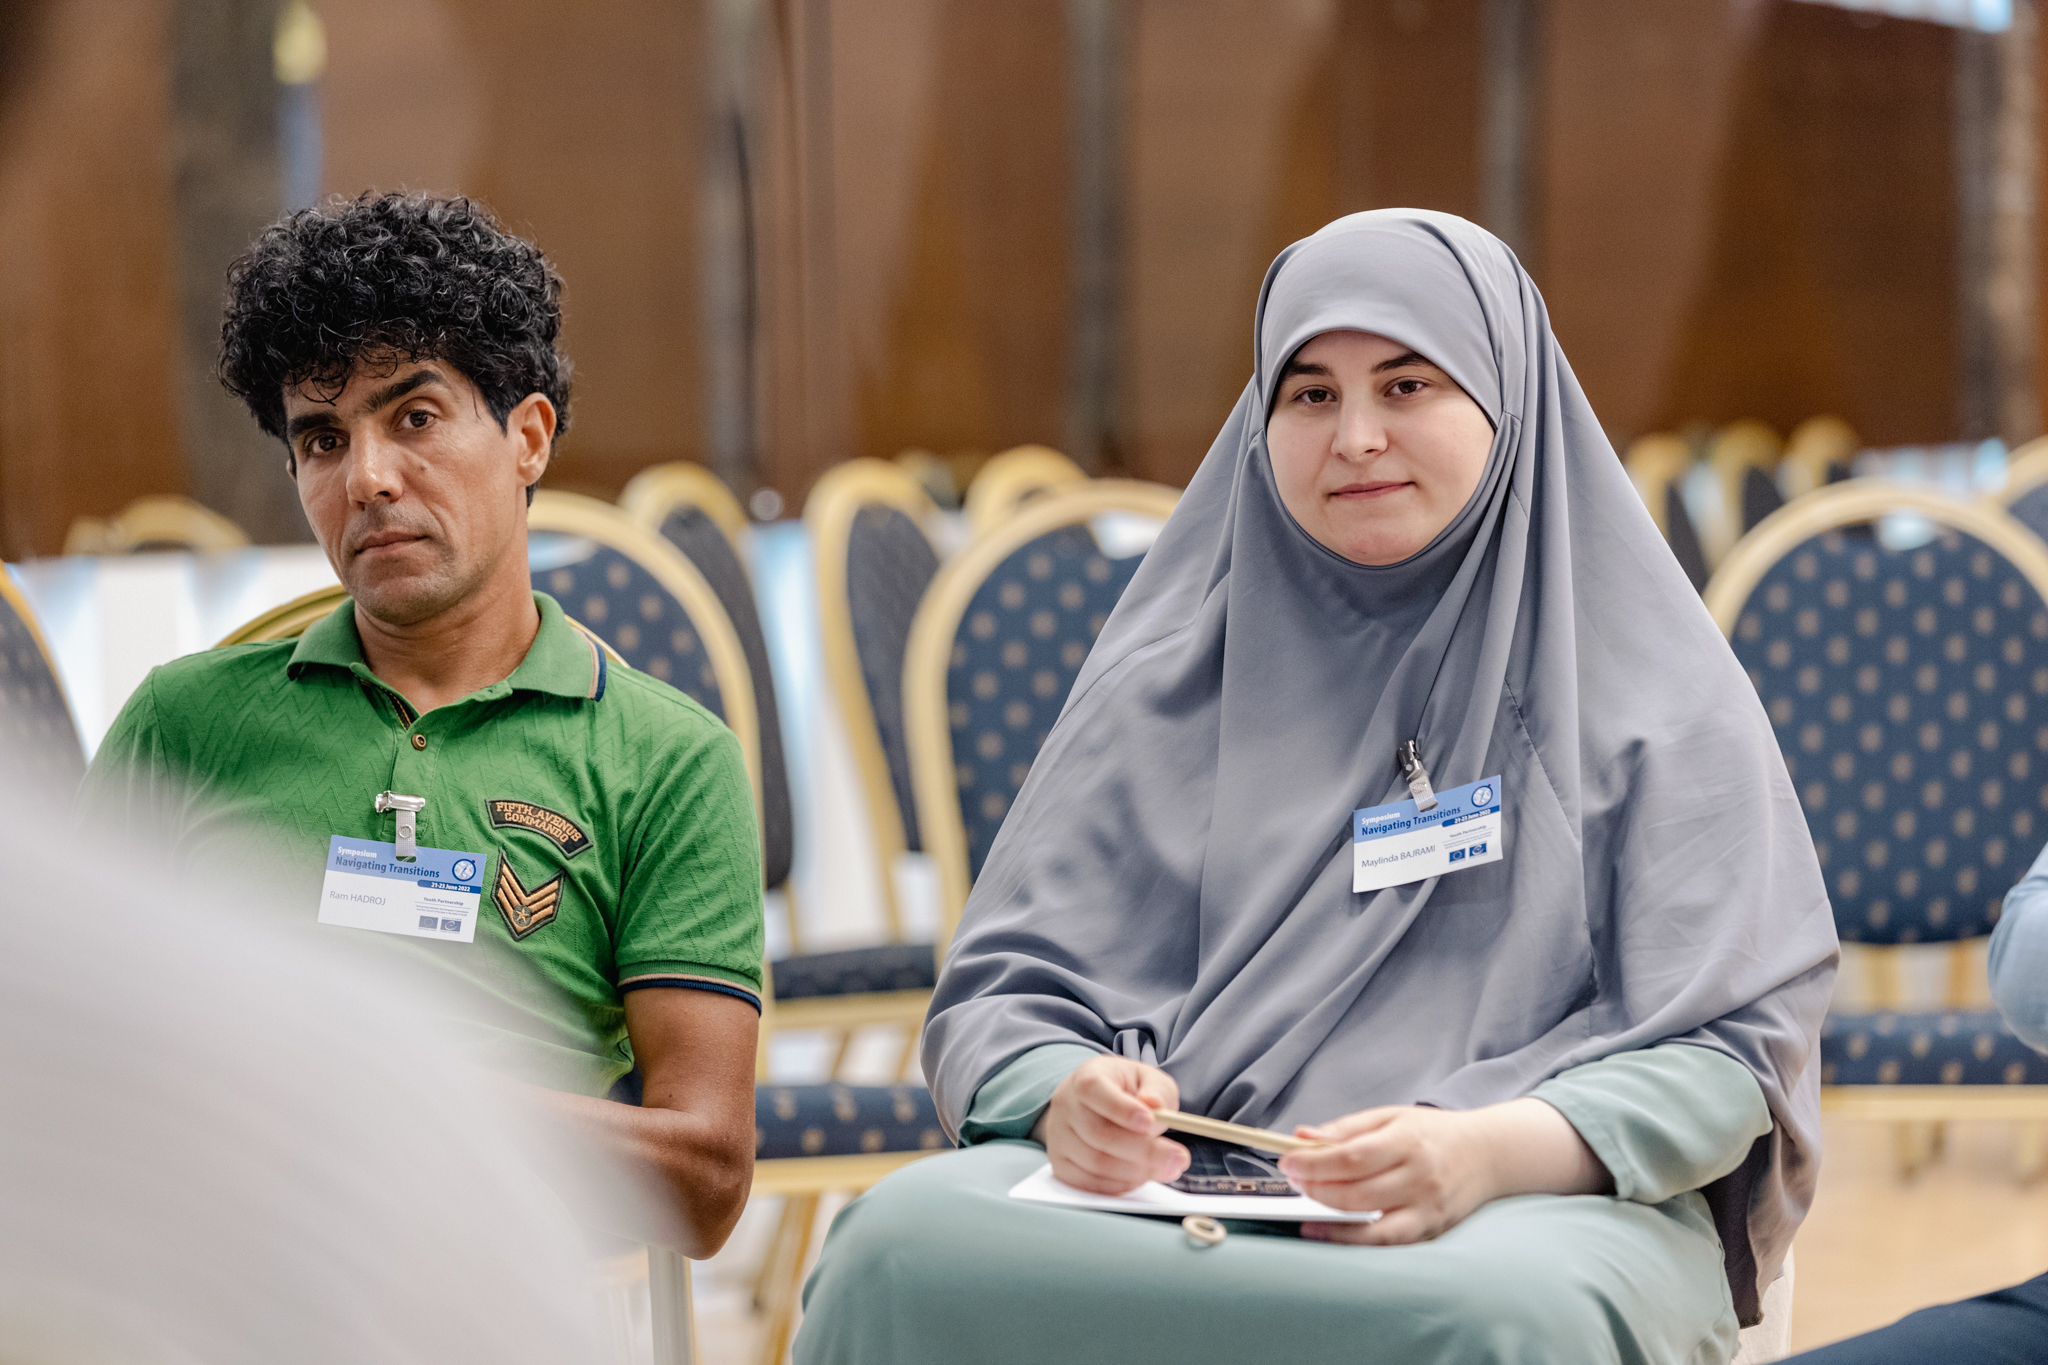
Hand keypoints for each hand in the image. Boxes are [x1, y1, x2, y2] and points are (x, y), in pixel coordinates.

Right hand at [1033, 1054, 1188, 1194]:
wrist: (1093, 1104)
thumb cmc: (1125, 1091)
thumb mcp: (1147, 1079)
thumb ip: (1157, 1091)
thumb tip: (1155, 1106)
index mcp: (1087, 1077)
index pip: (1095, 1090)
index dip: (1122, 1109)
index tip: (1151, 1123)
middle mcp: (1066, 1106)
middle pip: (1100, 1134)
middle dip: (1144, 1150)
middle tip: (1178, 1158)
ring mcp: (1059, 1137)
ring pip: (1096, 1163)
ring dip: (1137, 1171)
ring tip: (1168, 1168)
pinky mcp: (1060, 1164)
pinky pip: (1089, 1183)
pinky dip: (1120, 1185)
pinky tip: (1142, 1177)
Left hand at [1279, 1098, 1608, 1246]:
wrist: (1488, 1154)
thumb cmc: (1434, 1134)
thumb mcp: (1391, 1116)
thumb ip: (1346, 1128)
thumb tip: (1303, 1137)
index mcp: (1406, 1140)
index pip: (1351, 1155)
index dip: (1314, 1162)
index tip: (1288, 1161)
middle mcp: (1418, 1176)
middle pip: (1355, 1190)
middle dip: (1315, 1187)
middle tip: (1295, 1180)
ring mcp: (1426, 1207)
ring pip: (1369, 1220)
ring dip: (1328, 1215)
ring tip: (1307, 1205)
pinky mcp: (1430, 1229)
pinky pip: (1386, 1241)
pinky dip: (1353, 1240)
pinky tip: (1328, 1232)